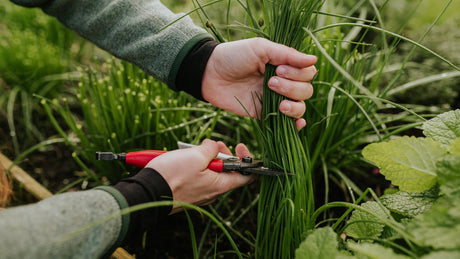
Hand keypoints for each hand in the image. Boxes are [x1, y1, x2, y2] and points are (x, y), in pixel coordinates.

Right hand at [145, 139, 253, 213]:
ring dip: (205, 159)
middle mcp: (211, 193)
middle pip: (225, 171)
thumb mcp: (196, 155)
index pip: (245, 176)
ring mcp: (199, 194)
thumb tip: (213, 146)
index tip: (239, 146)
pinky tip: (184, 159)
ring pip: (210, 173)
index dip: (245, 159)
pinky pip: (197, 178)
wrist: (147, 192)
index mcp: (219, 186)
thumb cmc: (172, 175)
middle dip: (220, 154)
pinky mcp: (187, 194)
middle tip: (211, 145)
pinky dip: (194, 166)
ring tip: (193, 151)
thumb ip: (211, 149)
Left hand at [202, 37, 316, 130]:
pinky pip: (286, 122)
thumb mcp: (260, 48)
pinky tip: (296, 122)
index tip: (279, 69)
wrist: (209, 73)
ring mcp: (274, 99)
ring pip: (299, 106)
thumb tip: (314, 59)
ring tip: (277, 100)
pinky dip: (295, 123)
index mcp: (284, 65)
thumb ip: (287, 54)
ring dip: (293, 105)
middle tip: (270, 82)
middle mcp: (283, 82)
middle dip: (292, 88)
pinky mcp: (264, 114)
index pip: (307, 73)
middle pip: (306, 90)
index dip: (298, 73)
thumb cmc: (234, 56)